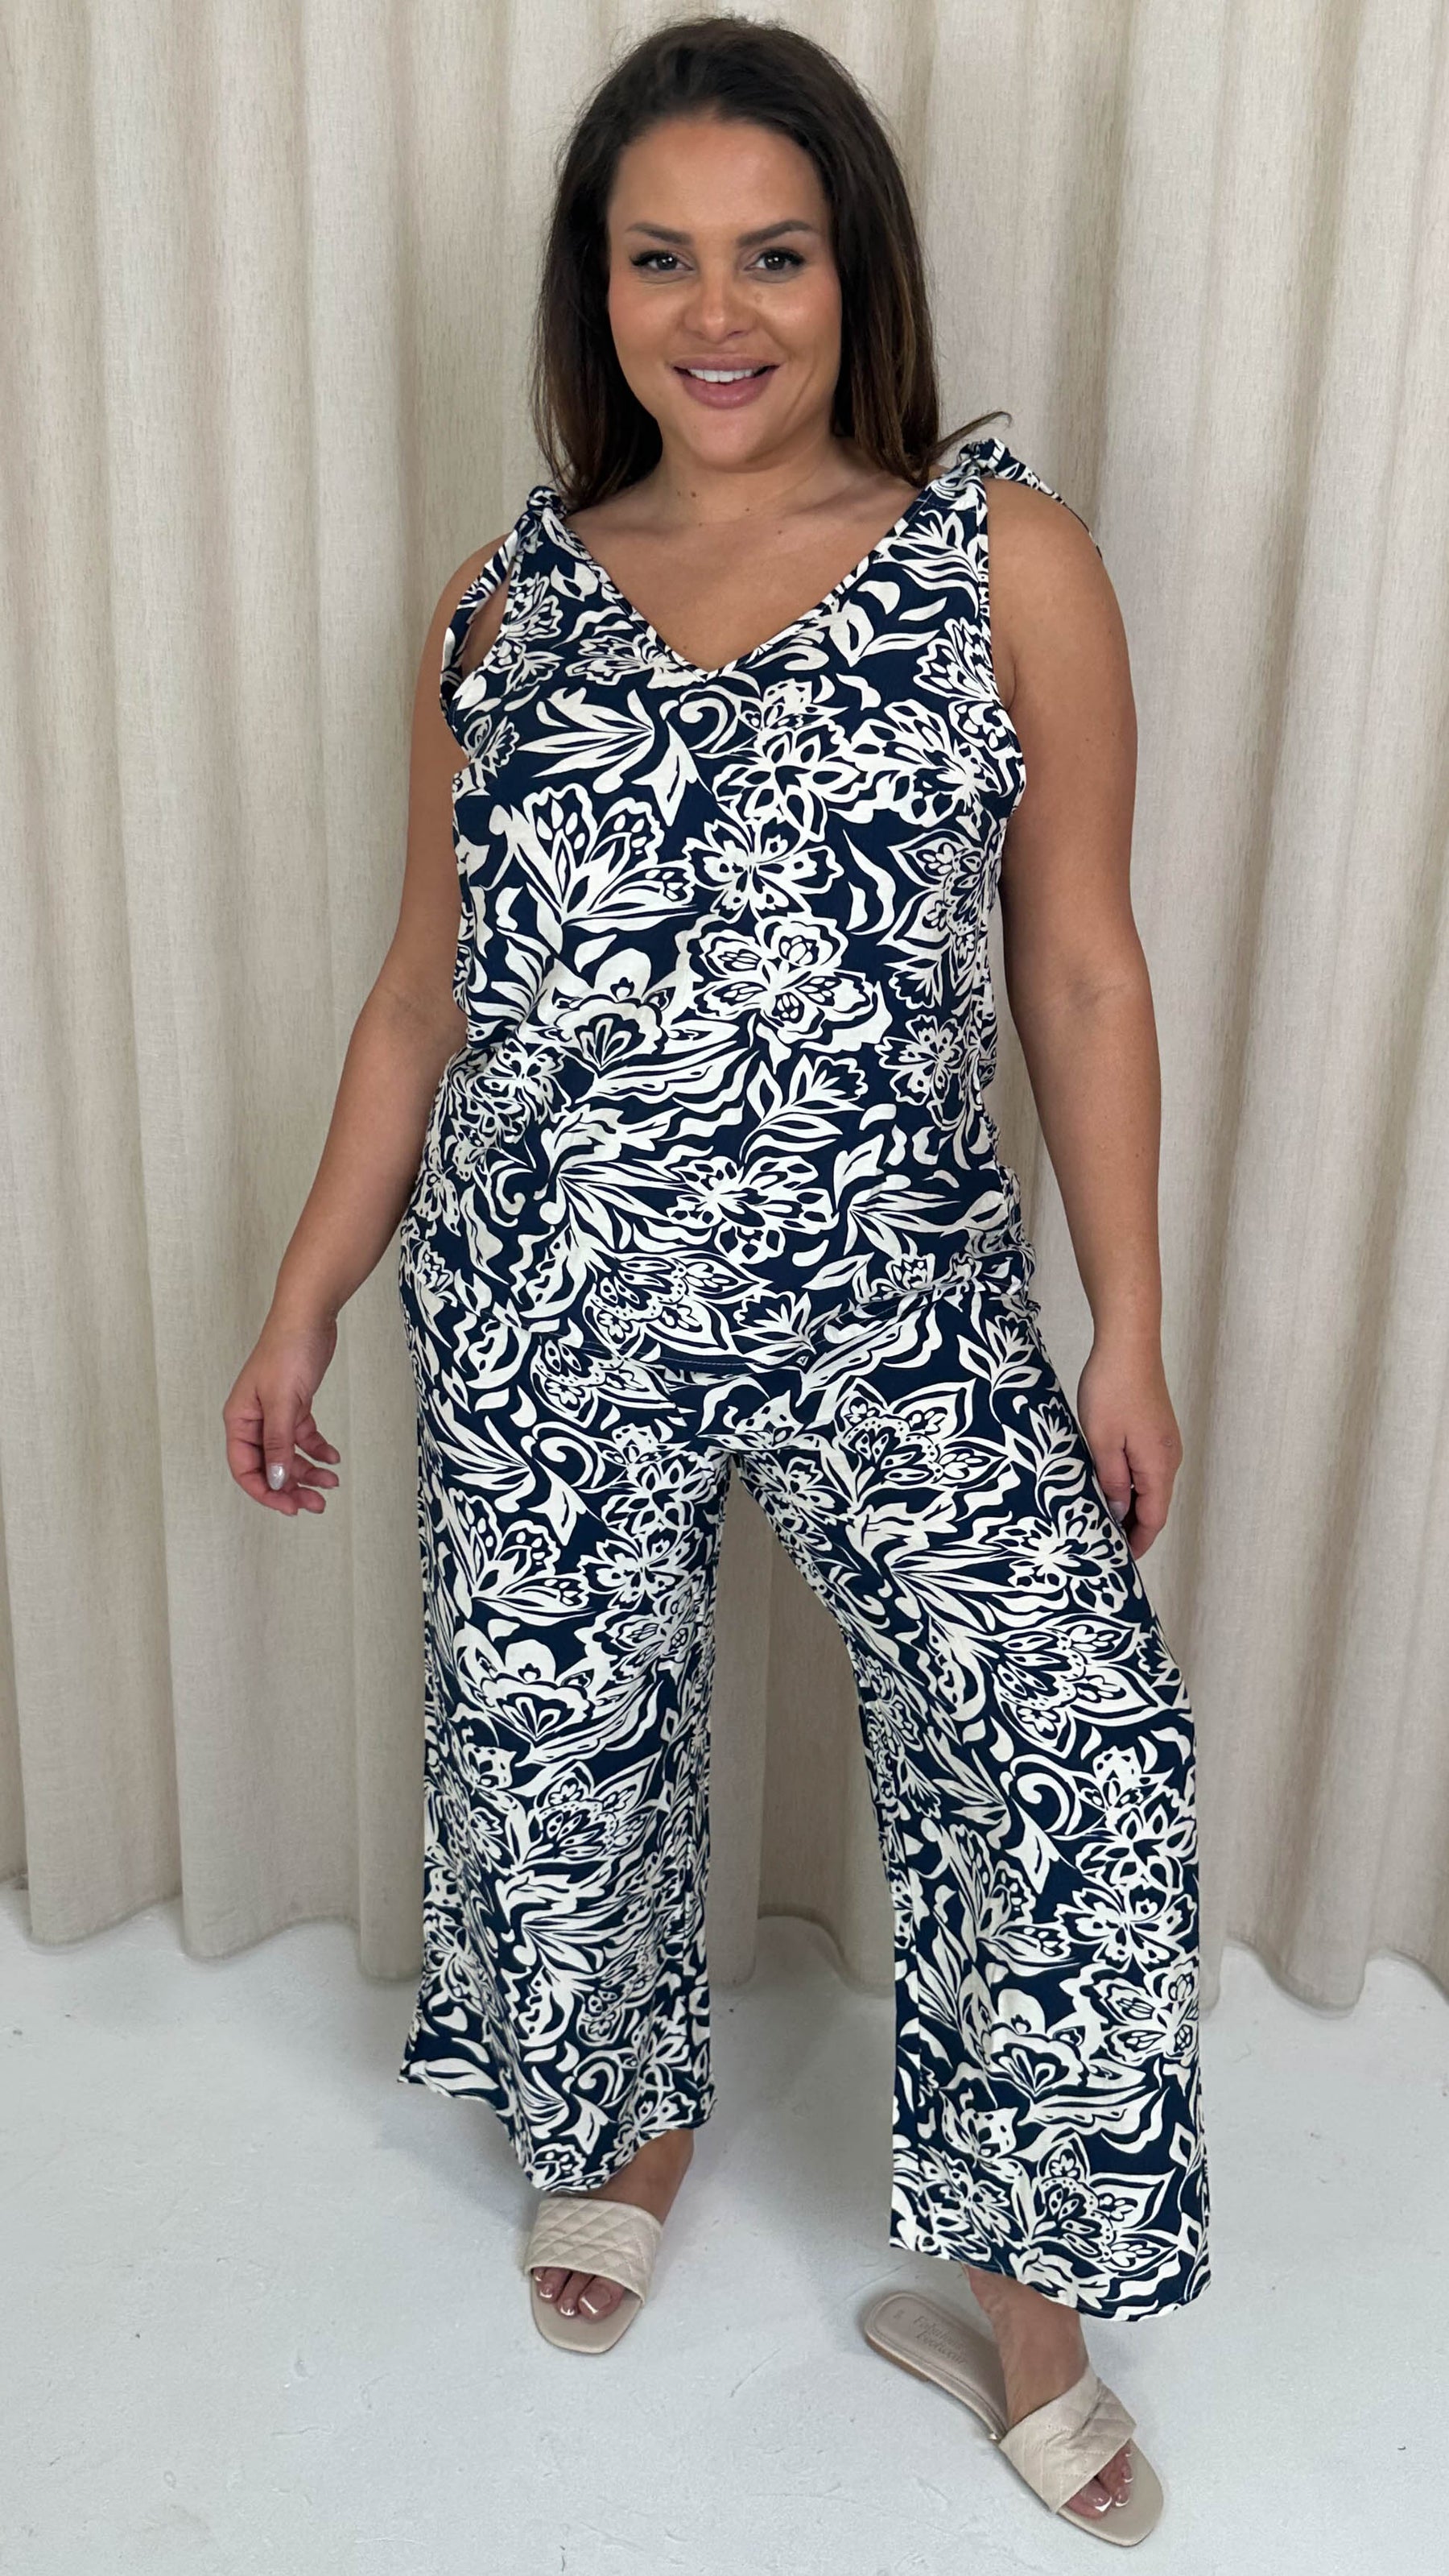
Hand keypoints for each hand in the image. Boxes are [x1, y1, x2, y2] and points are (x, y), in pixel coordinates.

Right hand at [223, 1311, 341, 1514]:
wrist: (309, 1317)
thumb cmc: (287, 1350)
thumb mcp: (282, 1402)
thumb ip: (278, 1443)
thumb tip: (275, 1481)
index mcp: (240, 1420)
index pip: (244, 1468)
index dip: (265, 1492)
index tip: (289, 1507)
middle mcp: (253, 1421)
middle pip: (268, 1467)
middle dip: (291, 1487)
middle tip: (317, 1503)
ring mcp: (274, 1414)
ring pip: (288, 1455)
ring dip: (308, 1472)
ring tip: (331, 1482)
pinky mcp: (294, 1407)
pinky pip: (303, 1438)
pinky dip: (317, 1450)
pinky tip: (333, 1458)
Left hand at [1075, 1329, 1182, 1558]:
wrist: (1129, 1343)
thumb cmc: (1113, 1388)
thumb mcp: (1101, 1440)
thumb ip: (1111, 1480)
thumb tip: (1119, 1511)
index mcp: (1159, 1465)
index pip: (1154, 1518)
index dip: (1138, 1542)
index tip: (1120, 1560)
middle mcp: (1169, 1457)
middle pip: (1155, 1504)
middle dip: (1133, 1528)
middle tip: (1105, 1544)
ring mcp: (1165, 1441)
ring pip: (1150, 1485)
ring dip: (1131, 1504)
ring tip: (1103, 1518)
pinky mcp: (1156, 1428)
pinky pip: (1147, 1466)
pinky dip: (1131, 1483)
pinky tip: (1109, 1483)